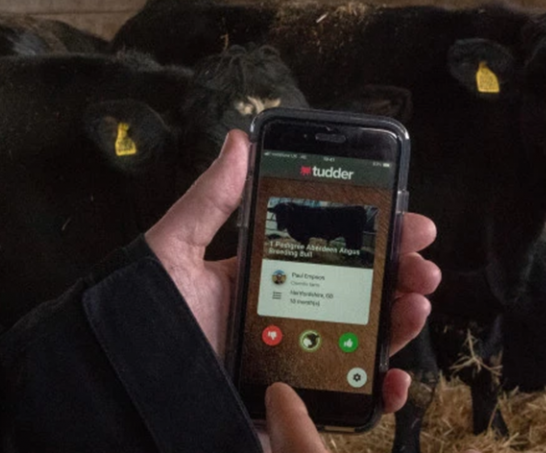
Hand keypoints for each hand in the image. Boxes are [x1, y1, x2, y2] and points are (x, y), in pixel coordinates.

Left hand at [145, 128, 439, 414]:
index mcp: (269, 278)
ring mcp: (299, 360)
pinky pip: (347, 399)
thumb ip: (208, 202)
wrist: (124, 392)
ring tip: (418, 300)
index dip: (374, 235)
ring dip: (400, 321)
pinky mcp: (298, 402)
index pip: (333, 251)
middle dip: (400, 273)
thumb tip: (239, 142)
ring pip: (364, 340)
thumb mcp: (174, 251)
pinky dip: (381, 392)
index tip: (405, 219)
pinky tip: (395, 377)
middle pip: (359, 293)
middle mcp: (291, 316)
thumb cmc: (145, 319)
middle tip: (421, 261)